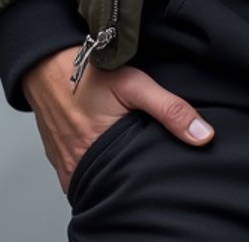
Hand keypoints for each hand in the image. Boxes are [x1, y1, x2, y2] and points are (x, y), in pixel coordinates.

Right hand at [22, 47, 213, 191]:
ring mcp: (66, 167)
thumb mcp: (136, 85)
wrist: (45, 63)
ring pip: (98, 181)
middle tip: (145, 156)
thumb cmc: (90, 72)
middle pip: (115, 184)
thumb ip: (170, 110)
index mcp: (97, 156)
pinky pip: (82, 175)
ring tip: (128, 153)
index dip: (151, 176)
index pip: (132, 184)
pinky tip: (108, 152)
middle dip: (132, 175)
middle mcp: (78, 168)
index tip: (161, 166)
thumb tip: (203, 136)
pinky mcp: (60, 162)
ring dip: (113, 171)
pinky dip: (96, 167)